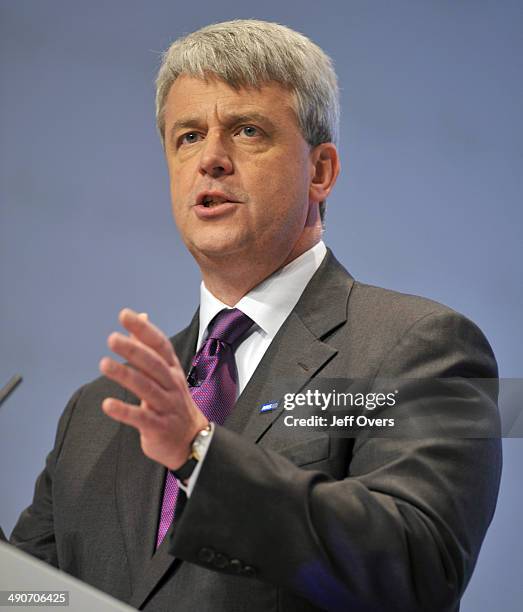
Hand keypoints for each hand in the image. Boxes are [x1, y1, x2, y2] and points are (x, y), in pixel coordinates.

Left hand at [99, 308, 208, 469]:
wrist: (193, 442)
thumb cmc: (174, 403)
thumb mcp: (166, 374)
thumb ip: (149, 346)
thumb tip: (141, 315)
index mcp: (172, 370)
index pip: (160, 345)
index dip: (144, 329)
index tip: (125, 315)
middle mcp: (171, 385)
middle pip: (153, 364)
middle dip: (133, 350)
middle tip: (112, 338)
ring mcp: (166, 406)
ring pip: (146, 388)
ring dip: (125, 375)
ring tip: (104, 364)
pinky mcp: (159, 427)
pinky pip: (141, 418)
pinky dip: (124, 411)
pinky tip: (107, 404)